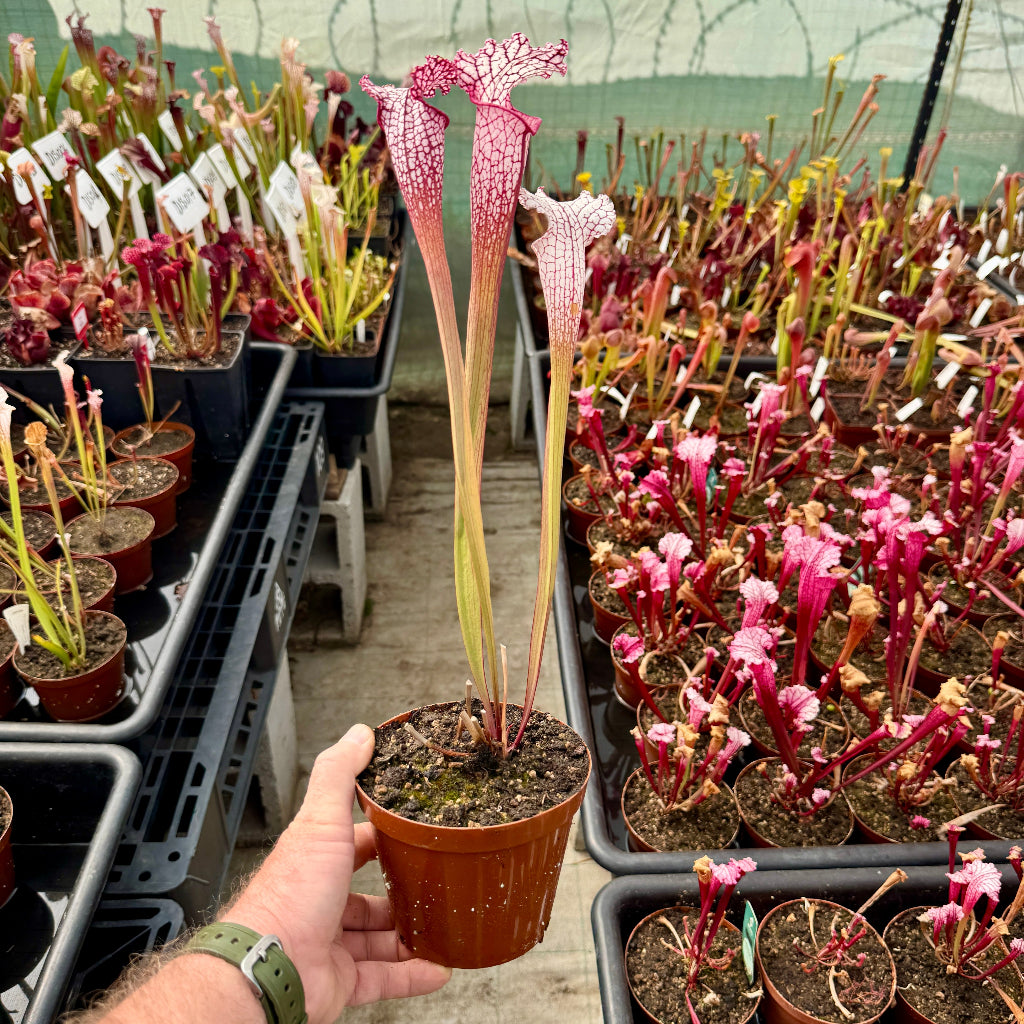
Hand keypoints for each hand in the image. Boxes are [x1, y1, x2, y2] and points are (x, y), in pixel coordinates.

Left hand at [224, 724, 450, 1023]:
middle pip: (370, 895)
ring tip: (446, 923)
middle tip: (438, 884)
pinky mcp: (340, 981)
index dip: (384, 837)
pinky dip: (412, 973)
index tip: (416, 832)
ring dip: (412, 932)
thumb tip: (359, 734)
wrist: (268, 971)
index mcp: (317, 861)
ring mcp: (331, 944)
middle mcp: (321, 902)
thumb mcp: (320, 822)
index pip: (356, 843)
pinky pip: (383, 977)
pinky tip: (439, 967)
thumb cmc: (288, 896)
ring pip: (379, 937)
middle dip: (403, 891)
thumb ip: (339, 775)